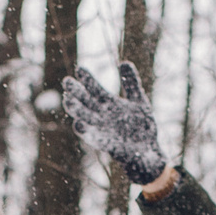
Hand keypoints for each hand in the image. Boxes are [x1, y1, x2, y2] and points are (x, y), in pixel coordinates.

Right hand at [61, 63, 168, 184]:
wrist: (148, 151)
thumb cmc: (142, 127)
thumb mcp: (139, 101)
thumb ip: (131, 84)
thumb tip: (124, 62)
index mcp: (109, 104)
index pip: (94, 89)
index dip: (87, 80)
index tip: (79, 69)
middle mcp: (102, 116)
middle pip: (85, 102)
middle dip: (76, 93)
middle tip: (66, 82)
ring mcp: (103, 130)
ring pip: (85, 119)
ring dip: (76, 111)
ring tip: (68, 101)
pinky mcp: (107, 145)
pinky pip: (93, 138)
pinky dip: (86, 132)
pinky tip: (79, 124)